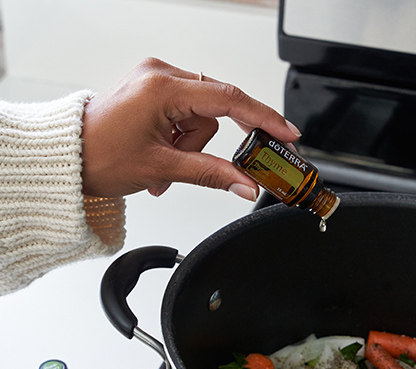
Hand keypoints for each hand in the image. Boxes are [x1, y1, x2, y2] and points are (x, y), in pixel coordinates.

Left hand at [81, 58, 300, 199]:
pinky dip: (180, 143)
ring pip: (200, 120)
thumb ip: (212, 175)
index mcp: (162, 87)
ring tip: (165, 171)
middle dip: (205, 147)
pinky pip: (184, 117)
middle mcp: (160, 75)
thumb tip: (246, 185)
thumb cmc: (99, 157)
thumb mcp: (162, 168)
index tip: (286, 134)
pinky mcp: (153, 93)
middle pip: (214, 111)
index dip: (264, 119)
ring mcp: (156, 82)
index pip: (230, 99)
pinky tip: (162, 160)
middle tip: (210, 170)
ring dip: (190, 150)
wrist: (68, 158)